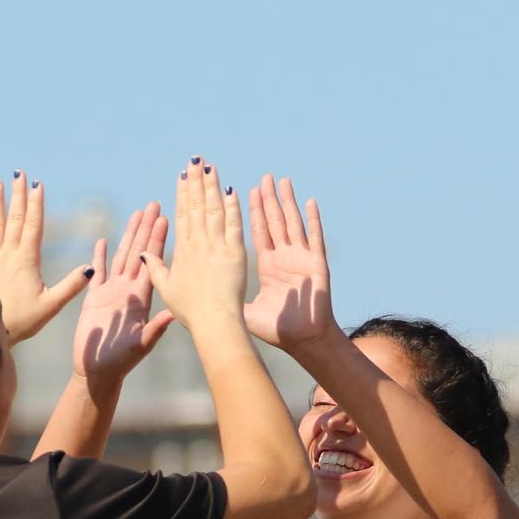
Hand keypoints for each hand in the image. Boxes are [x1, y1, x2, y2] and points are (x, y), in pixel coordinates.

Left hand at [0, 170, 88, 343]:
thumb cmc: (21, 321)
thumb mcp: (51, 306)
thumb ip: (71, 286)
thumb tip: (89, 268)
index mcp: (26, 260)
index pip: (33, 225)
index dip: (36, 204)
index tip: (38, 185)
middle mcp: (7, 254)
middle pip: (13, 217)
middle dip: (17, 194)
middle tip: (18, 173)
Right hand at [71, 202, 174, 385]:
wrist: (98, 372)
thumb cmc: (121, 362)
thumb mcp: (141, 344)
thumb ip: (155, 328)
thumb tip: (172, 313)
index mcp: (141, 298)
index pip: (152, 263)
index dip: (158, 241)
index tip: (166, 219)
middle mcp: (128, 290)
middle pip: (139, 252)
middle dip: (146, 229)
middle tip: (154, 205)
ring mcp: (111, 292)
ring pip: (121, 256)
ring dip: (128, 235)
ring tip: (136, 214)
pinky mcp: (94, 298)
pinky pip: (97, 271)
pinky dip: (100, 256)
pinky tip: (104, 239)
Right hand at [139, 158, 247, 331]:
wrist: (214, 321)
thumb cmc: (190, 310)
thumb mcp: (166, 289)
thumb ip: (155, 268)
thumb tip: (142, 253)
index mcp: (182, 251)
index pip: (182, 214)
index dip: (182, 193)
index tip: (182, 176)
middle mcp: (198, 243)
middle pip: (196, 205)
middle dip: (196, 181)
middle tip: (196, 160)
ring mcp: (217, 246)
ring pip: (214, 209)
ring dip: (212, 186)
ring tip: (211, 167)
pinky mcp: (235, 252)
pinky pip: (233, 224)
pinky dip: (233, 206)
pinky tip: (232, 190)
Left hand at [243, 174, 338, 353]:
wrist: (304, 342)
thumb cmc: (278, 331)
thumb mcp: (246, 312)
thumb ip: (229, 298)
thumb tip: (203, 294)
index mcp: (267, 266)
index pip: (255, 233)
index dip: (248, 212)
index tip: (241, 191)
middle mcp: (283, 258)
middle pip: (272, 222)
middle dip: (266, 199)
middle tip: (261, 177)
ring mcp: (299, 259)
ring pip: (291, 223)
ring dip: (286, 202)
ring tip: (280, 180)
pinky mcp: (315, 264)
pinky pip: (314, 237)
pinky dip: (313, 219)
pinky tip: (309, 201)